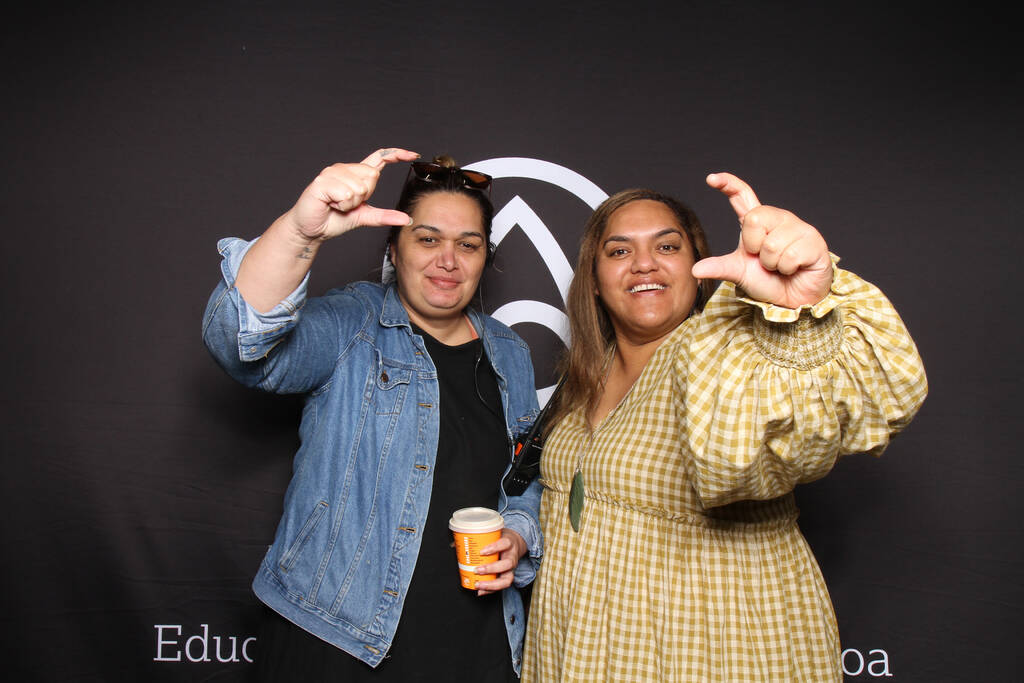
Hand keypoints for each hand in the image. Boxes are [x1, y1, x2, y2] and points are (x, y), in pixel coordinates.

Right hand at [287, 148, 419, 240]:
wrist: (312, 229)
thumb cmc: (334, 219)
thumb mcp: (364, 217)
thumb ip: (384, 216)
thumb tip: (406, 219)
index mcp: (356, 174)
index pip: (379, 158)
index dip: (396, 155)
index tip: (413, 155)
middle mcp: (344, 168)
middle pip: (372, 176)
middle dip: (363, 197)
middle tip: (346, 204)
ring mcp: (332, 172)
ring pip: (359, 187)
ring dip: (350, 203)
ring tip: (336, 205)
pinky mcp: (322, 181)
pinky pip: (345, 193)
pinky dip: (341, 204)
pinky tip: (330, 204)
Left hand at [473, 529, 526, 595]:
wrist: (515, 544)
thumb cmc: (501, 539)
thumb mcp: (493, 534)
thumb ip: (476, 538)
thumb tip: (454, 544)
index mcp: (509, 543)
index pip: (505, 544)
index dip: (494, 548)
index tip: (482, 551)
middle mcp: (512, 556)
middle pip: (507, 564)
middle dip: (492, 568)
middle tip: (477, 570)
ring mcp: (511, 569)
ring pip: (507, 579)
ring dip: (491, 584)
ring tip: (478, 584)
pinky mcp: (508, 576)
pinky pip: (501, 586)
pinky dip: (490, 590)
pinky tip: (480, 591)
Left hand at [691, 172, 832, 307]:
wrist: (793, 299)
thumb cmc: (768, 281)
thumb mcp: (739, 273)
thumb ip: (719, 268)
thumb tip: (695, 270)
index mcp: (758, 221)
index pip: (742, 195)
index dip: (728, 184)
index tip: (711, 178)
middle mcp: (778, 218)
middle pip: (754, 219)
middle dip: (754, 247)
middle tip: (764, 260)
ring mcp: (798, 227)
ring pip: (772, 243)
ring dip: (772, 263)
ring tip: (781, 266)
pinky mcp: (814, 241)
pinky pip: (790, 255)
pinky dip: (787, 269)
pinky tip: (795, 268)